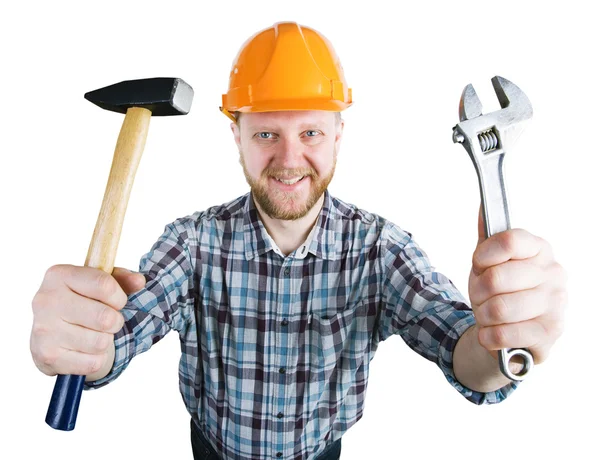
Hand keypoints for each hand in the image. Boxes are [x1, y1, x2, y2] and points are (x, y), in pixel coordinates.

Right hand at [30, 265, 144, 377]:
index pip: (104, 284)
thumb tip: (139, 281)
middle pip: (105, 317)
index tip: (117, 301)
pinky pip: (92, 362)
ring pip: (100, 342)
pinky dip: (96, 359)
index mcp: (59, 275)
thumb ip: (123, 279)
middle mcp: (45, 300)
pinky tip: (84, 350)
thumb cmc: (82, 302)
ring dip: (105, 341)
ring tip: (93, 334)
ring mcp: (44, 330)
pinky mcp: (47, 356)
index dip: (119, 297)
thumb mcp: (101, 284)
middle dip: (115, 321)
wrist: (53, 334)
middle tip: (108, 321)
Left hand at [468, 205, 567, 364]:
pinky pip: (505, 334)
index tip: (479, 265)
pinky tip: (491, 333)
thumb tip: (484, 206)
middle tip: (481, 296)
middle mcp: (554, 273)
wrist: (507, 331)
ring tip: (488, 315)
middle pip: (497, 278)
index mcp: (539, 248)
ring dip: (483, 315)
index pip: (508, 241)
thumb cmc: (498, 291)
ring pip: (499, 308)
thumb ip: (488, 236)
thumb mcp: (488, 261)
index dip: (483, 256)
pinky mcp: (550, 333)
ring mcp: (557, 304)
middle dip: (478, 291)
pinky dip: (489, 336)